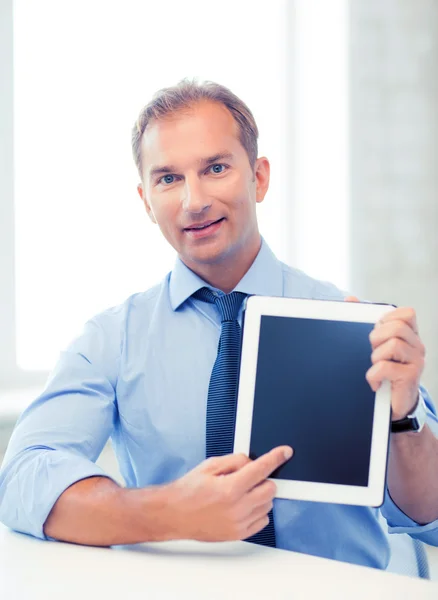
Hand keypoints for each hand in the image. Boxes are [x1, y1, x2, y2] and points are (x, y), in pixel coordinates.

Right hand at [166, 446, 292, 541]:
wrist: (174, 514)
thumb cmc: (189, 490)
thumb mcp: (210, 465)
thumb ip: (235, 460)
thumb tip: (252, 462)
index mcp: (231, 487)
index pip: (262, 469)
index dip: (276, 457)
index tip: (285, 452)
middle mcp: (238, 507)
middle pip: (270, 489)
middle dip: (263, 479)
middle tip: (248, 478)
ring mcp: (239, 523)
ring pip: (268, 505)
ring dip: (260, 495)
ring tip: (241, 493)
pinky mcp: (238, 535)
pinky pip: (262, 521)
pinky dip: (258, 511)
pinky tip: (243, 505)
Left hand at [345, 297, 424, 419]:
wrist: (393, 404)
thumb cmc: (384, 372)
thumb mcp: (374, 344)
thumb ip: (364, 321)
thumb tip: (350, 299)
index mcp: (409, 334)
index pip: (406, 313)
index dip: (387, 319)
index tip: (377, 332)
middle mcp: (417, 346)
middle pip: (397, 327)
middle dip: (377, 338)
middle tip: (373, 352)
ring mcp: (416, 361)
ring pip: (393, 344)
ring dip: (376, 357)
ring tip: (375, 367)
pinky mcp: (410, 377)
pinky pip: (386, 367)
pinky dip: (374, 375)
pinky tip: (375, 382)